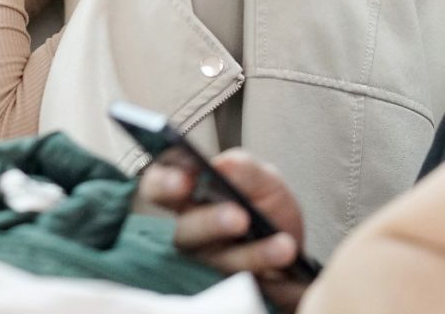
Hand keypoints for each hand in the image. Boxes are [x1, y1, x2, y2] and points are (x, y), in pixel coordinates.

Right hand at [139, 148, 310, 313]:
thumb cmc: (265, 205)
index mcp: (186, 194)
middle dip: (209, 223)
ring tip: (281, 242)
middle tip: (238, 216)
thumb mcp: (262, 179)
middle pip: (183, 230)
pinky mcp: (230, 286)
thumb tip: (223, 164)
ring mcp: (208, 262)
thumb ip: (244, 168)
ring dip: (250, 252)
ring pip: (218, 260)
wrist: (294, 248)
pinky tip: (285, 252)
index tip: (185, 179)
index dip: (164, 183)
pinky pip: (244, 282)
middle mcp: (189, 230)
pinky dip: (267, 266)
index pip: (157, 186)